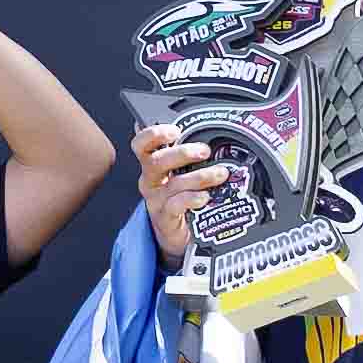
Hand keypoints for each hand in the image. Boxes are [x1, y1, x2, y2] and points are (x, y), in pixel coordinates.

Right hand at [136, 123, 219, 265]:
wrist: (180, 233)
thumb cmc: (182, 196)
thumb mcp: (182, 172)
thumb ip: (189, 154)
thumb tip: (210, 129)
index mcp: (153, 164)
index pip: (142, 144)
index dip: (153, 134)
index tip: (174, 130)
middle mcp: (151, 180)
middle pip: (156, 161)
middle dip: (182, 153)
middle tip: (204, 151)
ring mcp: (157, 199)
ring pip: (173, 183)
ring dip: (199, 176)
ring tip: (220, 174)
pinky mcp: (166, 218)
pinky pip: (176, 205)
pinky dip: (193, 198)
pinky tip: (206, 197)